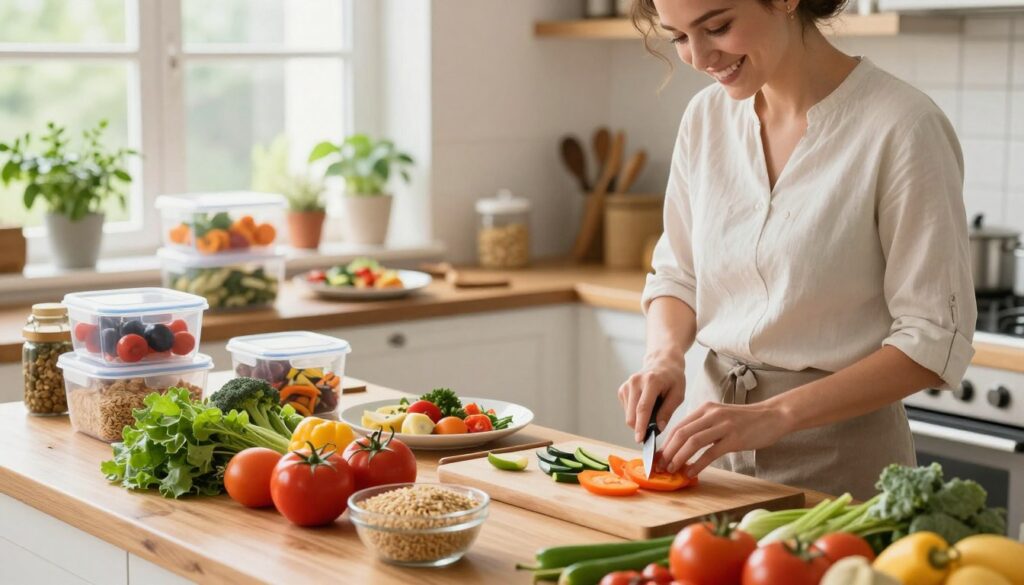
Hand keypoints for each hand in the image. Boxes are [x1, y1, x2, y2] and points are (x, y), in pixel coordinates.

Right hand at [617, 357, 684, 443]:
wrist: (662, 362)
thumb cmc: (673, 379)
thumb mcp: (678, 394)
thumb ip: (668, 411)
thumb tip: (658, 428)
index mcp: (651, 381)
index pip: (643, 408)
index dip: (641, 426)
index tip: (640, 440)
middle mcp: (635, 382)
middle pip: (632, 414)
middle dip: (640, 428)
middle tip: (653, 432)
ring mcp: (626, 385)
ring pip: (628, 415)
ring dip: (639, 421)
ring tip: (653, 413)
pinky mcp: (622, 389)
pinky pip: (626, 410)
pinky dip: (635, 414)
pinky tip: (646, 406)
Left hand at [658, 400, 792, 475]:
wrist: (772, 416)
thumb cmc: (745, 420)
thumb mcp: (720, 417)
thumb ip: (703, 426)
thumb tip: (683, 445)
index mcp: (705, 409)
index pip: (678, 426)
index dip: (666, 443)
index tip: (658, 457)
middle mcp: (711, 415)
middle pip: (681, 433)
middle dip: (668, 452)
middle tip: (660, 466)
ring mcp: (723, 426)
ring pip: (693, 442)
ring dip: (679, 458)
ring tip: (672, 470)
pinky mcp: (734, 438)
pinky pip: (711, 453)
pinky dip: (698, 463)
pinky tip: (691, 472)